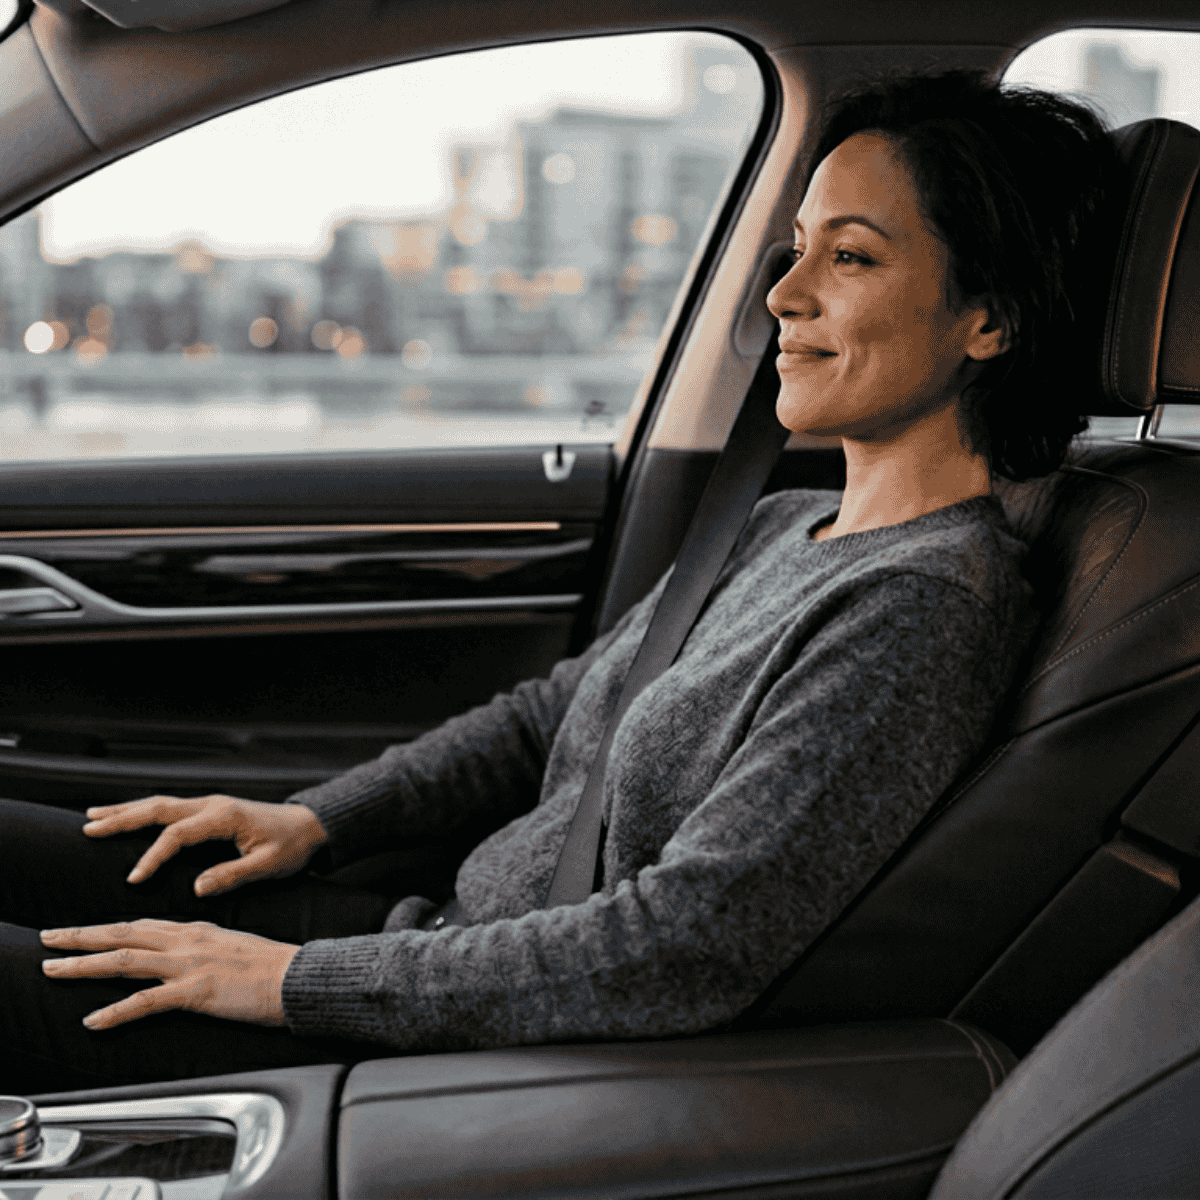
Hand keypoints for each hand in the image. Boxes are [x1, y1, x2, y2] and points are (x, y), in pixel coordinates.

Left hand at [40, 919, 298, 1029]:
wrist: (299, 976)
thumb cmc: (276, 968)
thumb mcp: (235, 948)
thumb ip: (206, 949)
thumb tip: (189, 960)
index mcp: (198, 929)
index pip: (142, 924)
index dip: (108, 927)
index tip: (83, 931)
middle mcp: (188, 941)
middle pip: (123, 933)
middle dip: (81, 936)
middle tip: (49, 938)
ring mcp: (190, 965)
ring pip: (124, 960)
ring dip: (83, 964)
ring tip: (53, 969)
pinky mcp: (196, 992)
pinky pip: (146, 1002)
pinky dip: (115, 1011)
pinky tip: (93, 1020)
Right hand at [82, 794, 329, 896]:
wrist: (309, 826)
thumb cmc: (292, 847)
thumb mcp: (269, 866)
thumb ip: (233, 876)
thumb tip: (197, 887)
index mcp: (225, 818)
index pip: (178, 835)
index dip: (153, 856)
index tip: (133, 879)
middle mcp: (213, 805)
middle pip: (160, 809)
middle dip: (123, 819)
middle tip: (89, 830)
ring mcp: (210, 804)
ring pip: (160, 804)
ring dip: (126, 810)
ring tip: (93, 817)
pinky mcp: (209, 809)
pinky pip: (169, 808)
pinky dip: (142, 810)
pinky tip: (123, 815)